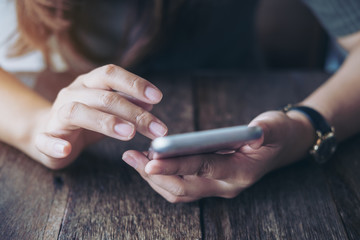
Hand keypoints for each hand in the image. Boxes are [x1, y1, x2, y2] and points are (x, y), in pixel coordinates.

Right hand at [32, 64, 167, 168]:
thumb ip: (127, 103)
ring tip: (129, 134)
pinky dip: (55, 144)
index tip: (157, 97)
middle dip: (134, 112)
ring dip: (105, 122)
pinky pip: (44, 140)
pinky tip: (66, 149)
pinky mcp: (43, 137)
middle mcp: (73, 93)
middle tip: (157, 129)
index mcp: (89, 83)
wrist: (48, 132)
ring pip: (77, 112)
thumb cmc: (86, 119)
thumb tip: (151, 103)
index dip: (134, 84)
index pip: (111, 74)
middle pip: (104, 97)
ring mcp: (57, 114)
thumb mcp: (109, 108)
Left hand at [122, 110, 313, 201]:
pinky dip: (163, 176)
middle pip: (183, 188)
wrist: (283, 146)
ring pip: (179, 192)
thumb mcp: (275, 127)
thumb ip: (264, 130)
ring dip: (154, 178)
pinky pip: (182, 187)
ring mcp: (218, 187)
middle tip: (131, 156)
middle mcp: (227, 185)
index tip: (150, 160)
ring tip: (133, 158)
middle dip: (155, 174)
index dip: (176, 165)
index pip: (204, 169)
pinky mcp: (211, 183)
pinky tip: (150, 162)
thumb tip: (253, 130)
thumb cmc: (278, 134)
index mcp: (242, 172)